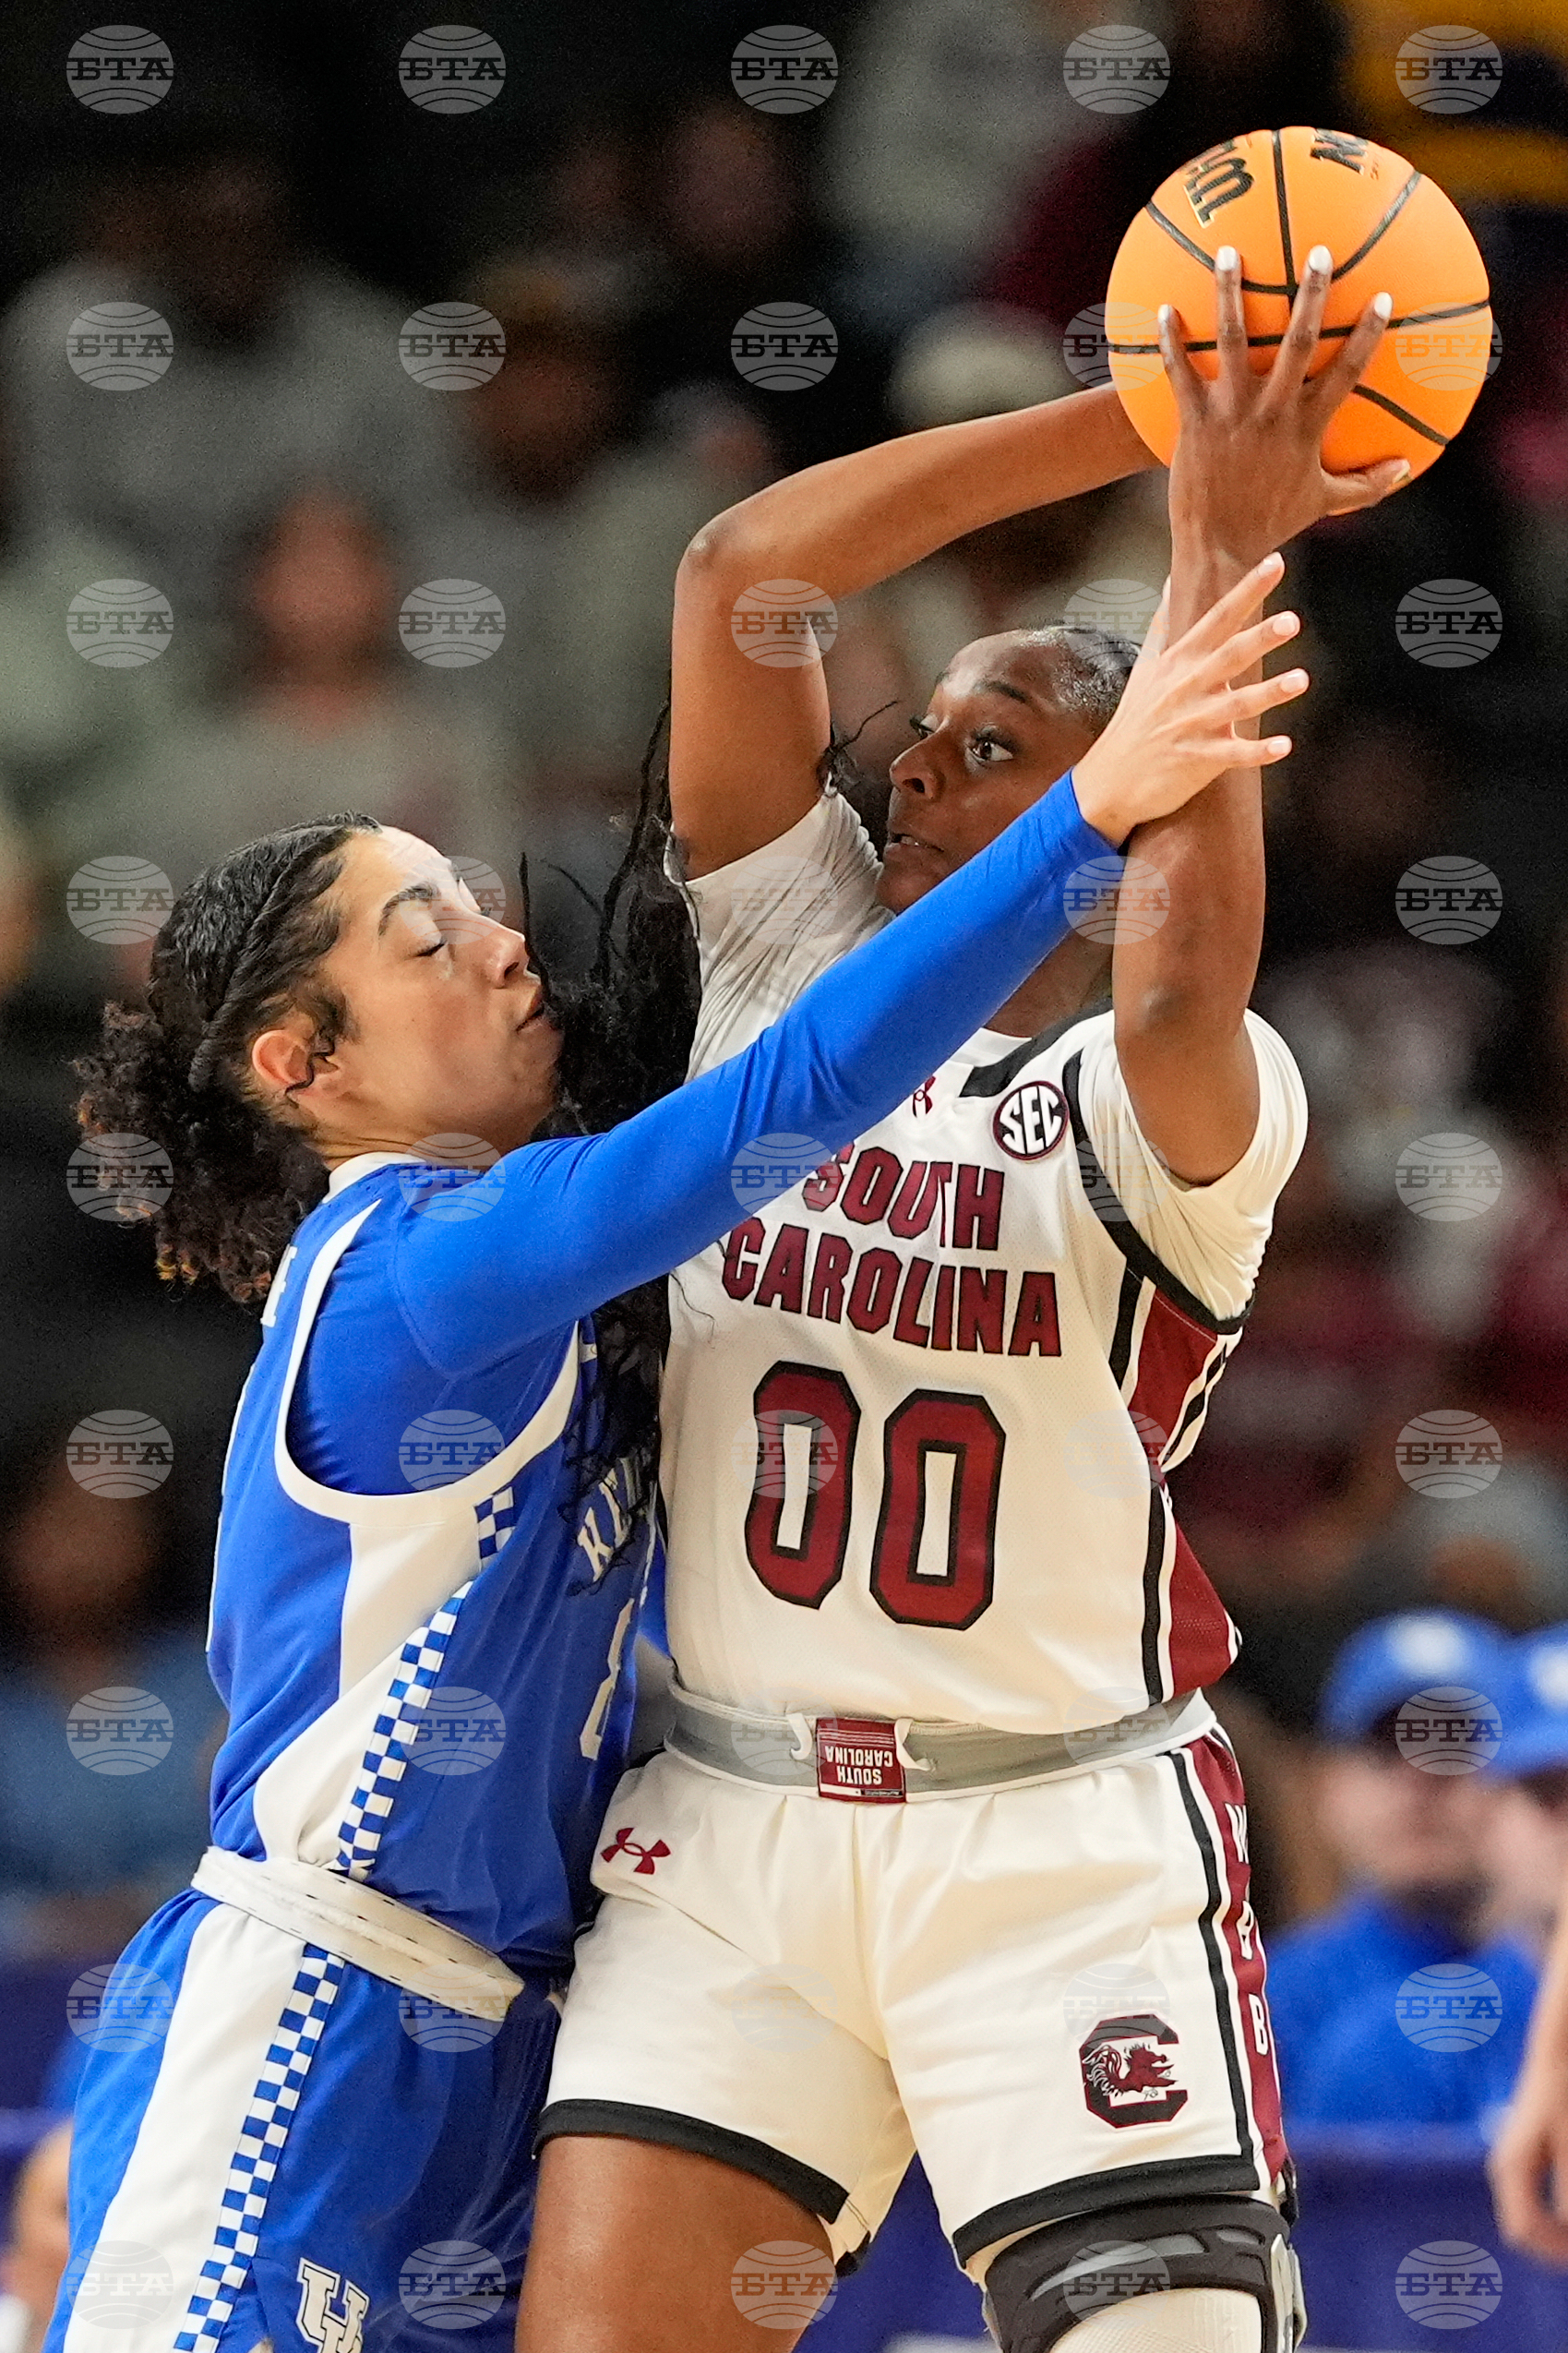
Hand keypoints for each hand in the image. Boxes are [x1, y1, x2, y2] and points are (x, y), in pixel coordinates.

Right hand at [1072, 553, 1304, 845]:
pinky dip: (1257, 753)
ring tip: (1301, 680)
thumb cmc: (1134, 721)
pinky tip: (1284, 747)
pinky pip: (1233, 756)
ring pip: (1237, 705)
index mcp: (1180, 662)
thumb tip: (1169, 581)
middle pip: (1229, 657)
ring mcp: (1192, 724)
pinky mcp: (1197, 759)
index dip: (1247, 591)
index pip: (1217, 618)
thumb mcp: (1145, 668)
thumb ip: (1162, 625)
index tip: (1275, 563)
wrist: (1109, 780)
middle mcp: (1187, 688)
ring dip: (1269, 693)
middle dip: (1259, 638)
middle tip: (1292, 620)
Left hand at [1162, 244, 1408, 573]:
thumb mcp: (1324, 502)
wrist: (1219, 546)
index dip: (1366, 334)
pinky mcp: (1194, 421)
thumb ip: (1367, 483)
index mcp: (1308, 427)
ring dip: (1230, 295)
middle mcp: (1272, 413)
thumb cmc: (1273, 523)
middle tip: (1320, 252)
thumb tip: (1407, 467)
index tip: (1382, 296)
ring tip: (1228, 254)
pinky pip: (1180, 373)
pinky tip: (1164, 308)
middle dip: (1311, 295)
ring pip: (1233, 341)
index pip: (1347, 372)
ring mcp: (1231, 413)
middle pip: (1297, 342)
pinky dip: (1171, 341)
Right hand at [1489, 2059, 1567, 2267]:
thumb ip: (1567, 2192)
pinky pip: (1530, 2203)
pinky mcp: (1522, 2159)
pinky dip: (1552, 2217)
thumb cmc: (1564, 2097)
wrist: (1555, 2056)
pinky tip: (1567, 2216)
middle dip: (1554, 2246)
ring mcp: (1511, 2164)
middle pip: (1522, 2229)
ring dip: (1554, 2233)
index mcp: (1511, 2169)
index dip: (1555, 2253)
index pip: (1524, 2231)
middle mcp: (1504, 2169)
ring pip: (1526, 2218)